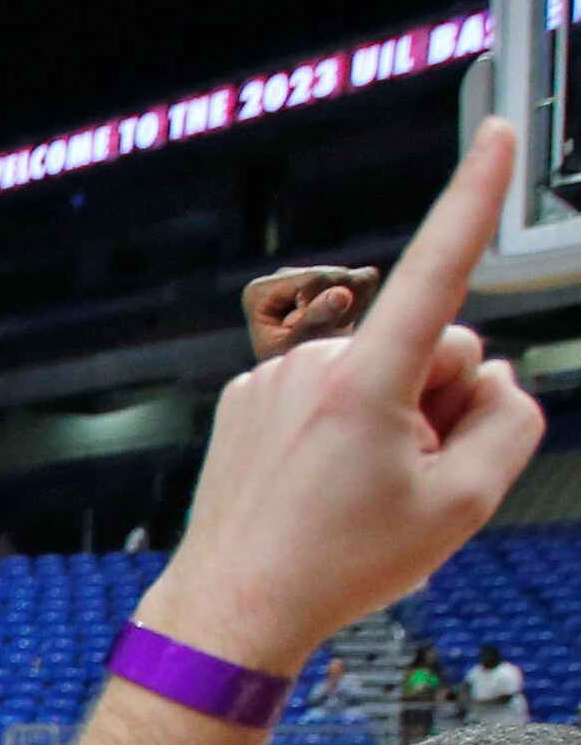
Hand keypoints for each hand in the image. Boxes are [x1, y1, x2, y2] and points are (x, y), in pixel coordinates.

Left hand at [144, 122, 543, 673]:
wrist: (236, 606)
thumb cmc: (338, 563)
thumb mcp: (466, 504)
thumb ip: (509, 423)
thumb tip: (494, 381)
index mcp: (366, 380)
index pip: (438, 268)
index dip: (472, 198)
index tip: (494, 138)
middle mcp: (313, 363)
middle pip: (429, 347)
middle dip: (441, 398)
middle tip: (414, 473)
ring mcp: (273, 378)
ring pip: (379, 373)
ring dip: (392, 418)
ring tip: (361, 488)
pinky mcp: (249, 399)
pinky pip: (328, 393)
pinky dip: (345, 426)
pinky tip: (326, 482)